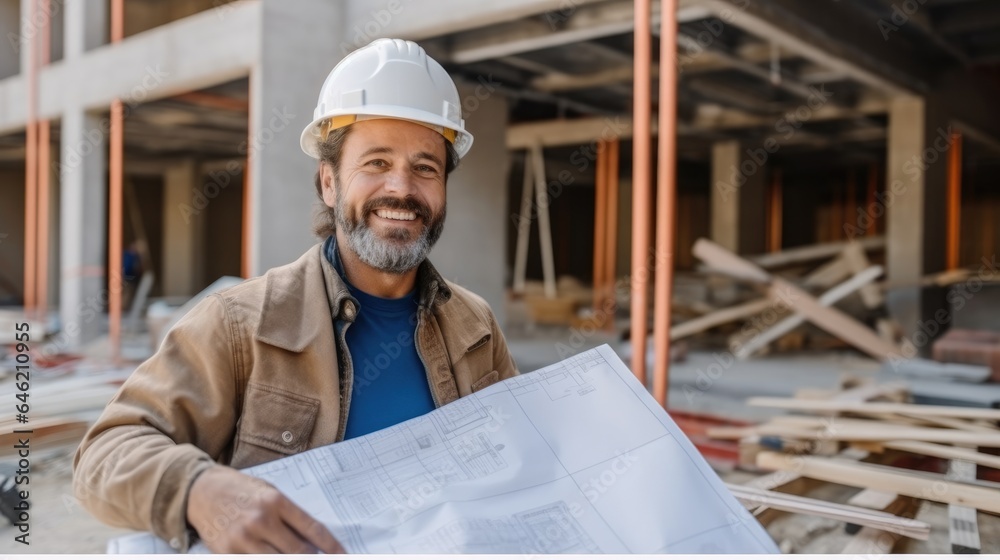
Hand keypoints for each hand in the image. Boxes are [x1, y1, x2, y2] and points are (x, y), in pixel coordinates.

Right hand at [186, 465, 344, 552]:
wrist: (198, 490)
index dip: (332, 547)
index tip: (343, 556)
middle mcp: (261, 520)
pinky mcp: (227, 553)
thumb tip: (313, 542)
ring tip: (303, 558)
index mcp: (276, 501)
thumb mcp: (268, 492)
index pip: (313, 529)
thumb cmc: (239, 490)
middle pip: (299, 552)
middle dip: (314, 559)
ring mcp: (243, 539)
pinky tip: (274, 558)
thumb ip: (289, 516)